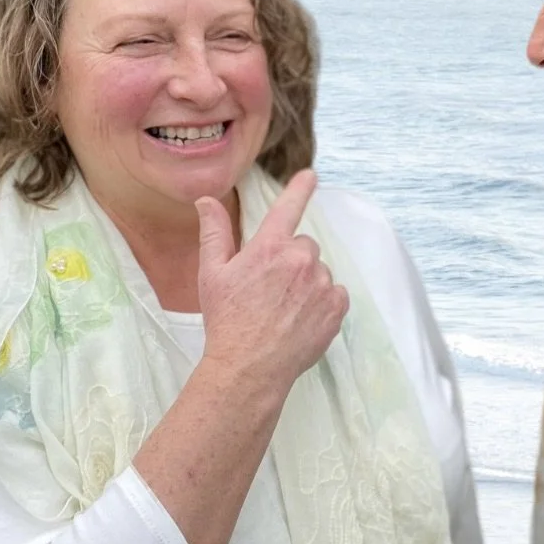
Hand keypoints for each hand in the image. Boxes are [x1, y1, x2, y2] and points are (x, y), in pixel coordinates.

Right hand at [194, 169, 348, 394]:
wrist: (249, 367)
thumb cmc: (227, 321)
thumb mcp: (212, 274)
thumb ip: (214, 233)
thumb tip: (207, 201)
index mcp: (269, 248)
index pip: (288, 208)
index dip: (299, 189)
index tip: (310, 176)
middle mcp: (300, 260)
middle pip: (304, 246)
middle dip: (290, 260)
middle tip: (269, 288)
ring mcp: (321, 283)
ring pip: (319, 271)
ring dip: (307, 282)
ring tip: (283, 309)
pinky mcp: (337, 307)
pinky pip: (335, 293)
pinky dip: (323, 302)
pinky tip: (301, 318)